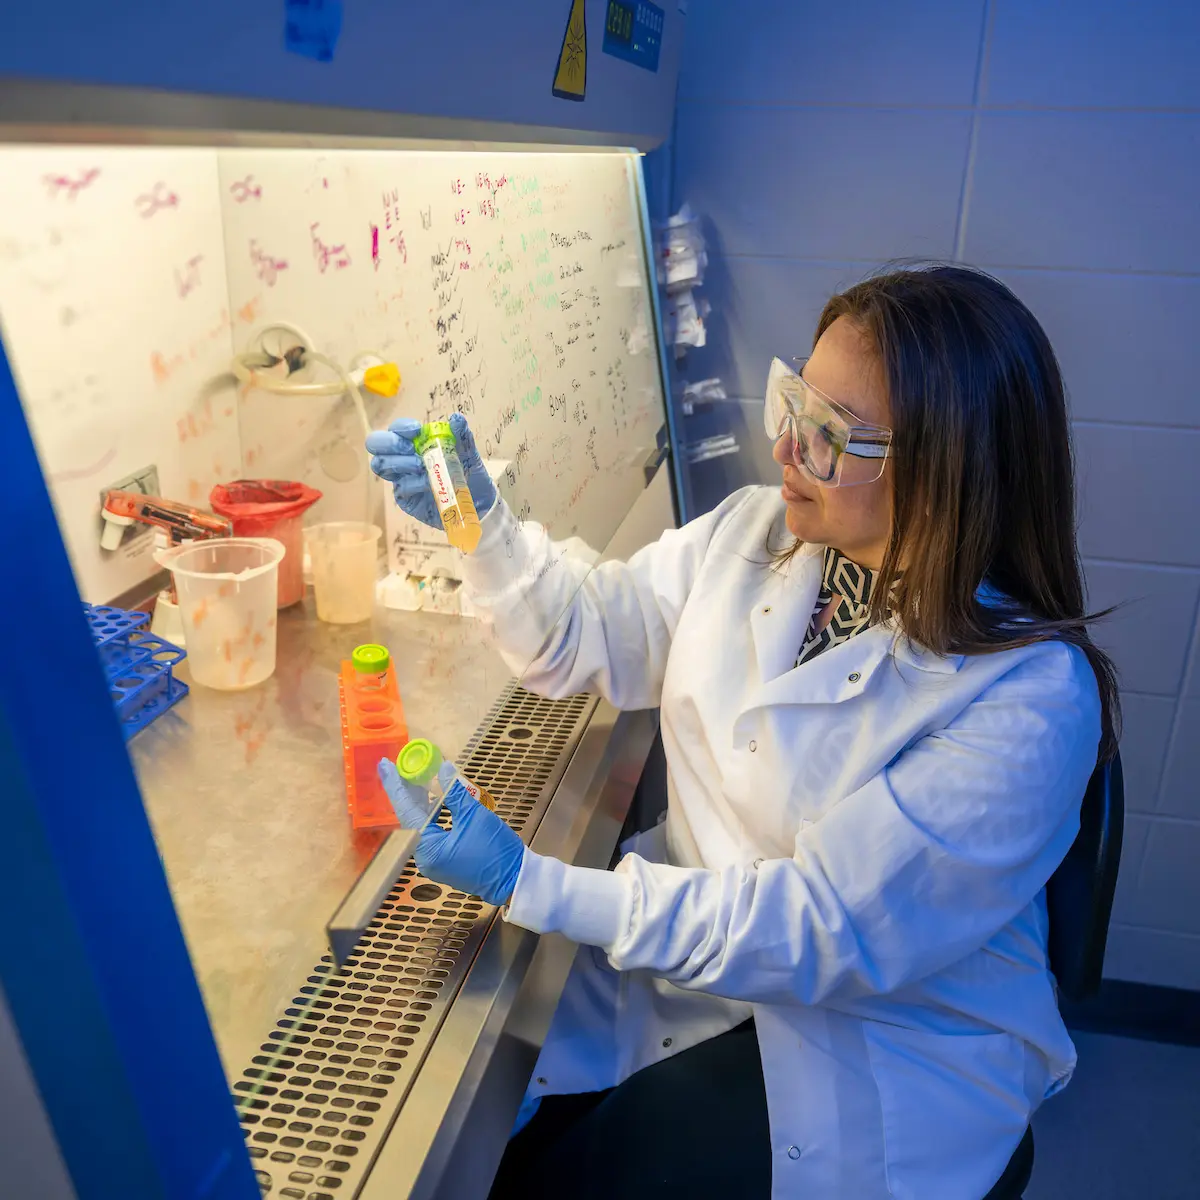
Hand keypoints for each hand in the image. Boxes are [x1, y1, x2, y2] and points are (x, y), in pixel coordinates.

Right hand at [366, 413, 497, 529]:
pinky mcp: (405, 498)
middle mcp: (403, 457)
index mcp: (415, 442)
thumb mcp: (469, 453)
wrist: (479, 503)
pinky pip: (401, 487)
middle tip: (409, 448)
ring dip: (400, 462)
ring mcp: (402, 478)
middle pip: (377, 445)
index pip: (396, 429)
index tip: (416, 430)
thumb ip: (461, 436)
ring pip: (382, 466)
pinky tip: (429, 483)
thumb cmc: (468, 473)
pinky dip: (414, 482)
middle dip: (389, 443)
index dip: (400, 428)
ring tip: (421, 466)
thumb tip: (456, 418)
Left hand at [378, 759, 524, 905]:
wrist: (515, 880)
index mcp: (427, 847)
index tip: (385, 765)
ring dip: (421, 802)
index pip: (405, 810)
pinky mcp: (445, 861)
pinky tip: (437, 799)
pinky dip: (432, 815)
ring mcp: (435, 861)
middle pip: (410, 818)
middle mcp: (425, 857)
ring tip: (419, 777)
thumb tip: (444, 769)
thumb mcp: (474, 816)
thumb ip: (455, 792)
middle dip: (407, 792)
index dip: (395, 785)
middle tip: (402, 766)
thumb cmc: (494, 850)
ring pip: (421, 825)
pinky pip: (432, 833)